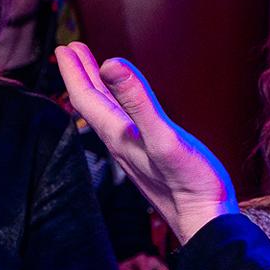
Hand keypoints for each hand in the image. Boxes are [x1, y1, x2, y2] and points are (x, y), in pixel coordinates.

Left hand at [55, 43, 238, 241]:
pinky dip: (119, 106)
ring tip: (95, 70)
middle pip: (93, 104)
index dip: (75, 72)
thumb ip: (137, 100)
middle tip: (71, 50)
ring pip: (108, 114)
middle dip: (82, 75)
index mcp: (118, 136)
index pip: (87, 98)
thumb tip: (110, 63)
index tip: (65, 47)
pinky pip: (126, 124)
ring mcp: (134, 153)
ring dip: (99, 89)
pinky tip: (128, 108)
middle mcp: (121, 144)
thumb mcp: (163, 135)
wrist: (204, 222)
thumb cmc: (189, 182)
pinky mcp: (150, 160)